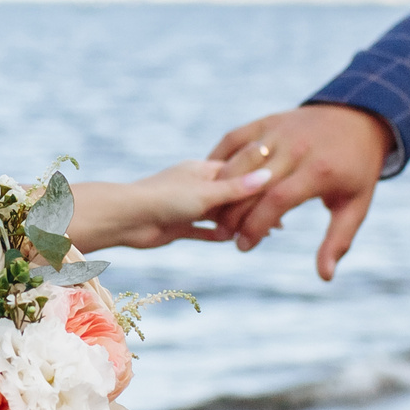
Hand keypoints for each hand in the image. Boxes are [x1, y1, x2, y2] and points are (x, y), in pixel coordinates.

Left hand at [69, 158, 272, 250]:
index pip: (239, 173)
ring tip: (267, 232)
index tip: (285, 191)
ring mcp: (187, 206)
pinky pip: (204, 231)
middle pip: (232, 195)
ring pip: (221, 215)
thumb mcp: (205, 193)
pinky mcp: (179, 226)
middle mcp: (196, 185)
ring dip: (241, 223)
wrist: (125, 219)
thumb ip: (236, 189)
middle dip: (255, 206)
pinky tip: (238, 240)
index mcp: (203, 169)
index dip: (262, 183)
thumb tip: (269, 176)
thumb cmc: (163, 199)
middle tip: (282, 220)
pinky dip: (220, 235)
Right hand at [207, 105, 396, 280]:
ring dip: (221, 189)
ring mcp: (279, 131)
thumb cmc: (356, 171)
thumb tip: (324, 276)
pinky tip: (212, 183)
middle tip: (226, 236)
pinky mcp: (267, 121)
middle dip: (234, 214)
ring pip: (239, 162)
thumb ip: (338, 241)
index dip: (256, 226)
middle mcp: (296, 148)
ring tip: (216, 215)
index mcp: (319, 170)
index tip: (244, 247)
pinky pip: (234, 140)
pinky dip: (218, 159)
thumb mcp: (355, 206)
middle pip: (252, 184)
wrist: (358, 119)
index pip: (277, 200)